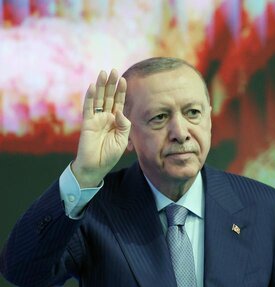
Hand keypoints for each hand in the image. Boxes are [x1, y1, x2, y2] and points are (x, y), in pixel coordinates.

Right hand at [72, 69, 129, 187]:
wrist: (96, 165)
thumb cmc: (110, 154)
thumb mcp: (123, 139)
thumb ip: (124, 124)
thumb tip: (119, 111)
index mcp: (116, 120)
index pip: (119, 102)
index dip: (121, 91)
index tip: (124, 79)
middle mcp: (106, 117)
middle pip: (109, 97)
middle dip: (111, 84)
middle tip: (114, 70)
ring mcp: (96, 118)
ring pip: (99, 99)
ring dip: (101, 86)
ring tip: (104, 73)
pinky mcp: (87, 122)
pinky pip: (88, 107)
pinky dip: (90, 97)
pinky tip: (93, 86)